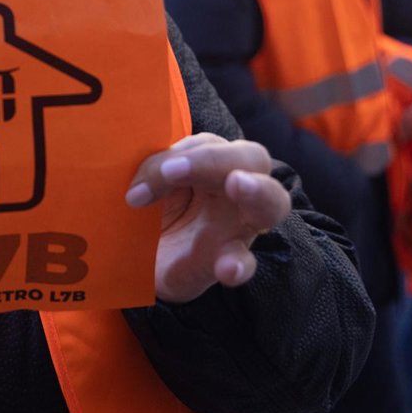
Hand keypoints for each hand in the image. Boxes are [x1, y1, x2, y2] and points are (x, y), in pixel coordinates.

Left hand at [125, 134, 290, 303]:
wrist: (140, 262)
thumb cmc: (150, 213)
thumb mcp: (146, 188)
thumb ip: (149, 173)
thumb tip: (139, 183)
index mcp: (210, 164)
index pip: (210, 144)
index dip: (184, 151)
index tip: (152, 174)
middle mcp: (232, 190)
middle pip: (252, 158)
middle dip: (217, 157)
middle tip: (173, 169)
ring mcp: (237, 227)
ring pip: (272, 202)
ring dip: (256, 189)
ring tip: (238, 184)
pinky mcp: (228, 263)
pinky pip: (246, 262)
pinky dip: (240, 263)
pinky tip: (228, 268)